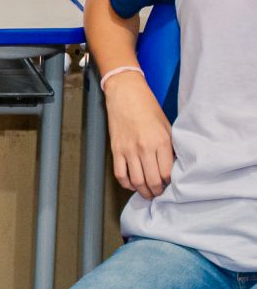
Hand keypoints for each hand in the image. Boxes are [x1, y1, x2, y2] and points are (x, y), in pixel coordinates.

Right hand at [105, 73, 173, 199]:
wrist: (125, 94)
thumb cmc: (147, 107)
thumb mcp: (166, 125)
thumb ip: (169, 147)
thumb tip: (172, 166)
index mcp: (161, 141)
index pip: (167, 173)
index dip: (169, 184)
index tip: (170, 186)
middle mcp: (145, 148)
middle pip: (152, 181)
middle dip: (157, 192)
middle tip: (159, 194)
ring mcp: (128, 150)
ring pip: (136, 181)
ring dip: (143, 191)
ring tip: (147, 194)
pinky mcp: (116, 149)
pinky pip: (120, 173)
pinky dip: (126, 183)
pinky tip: (132, 184)